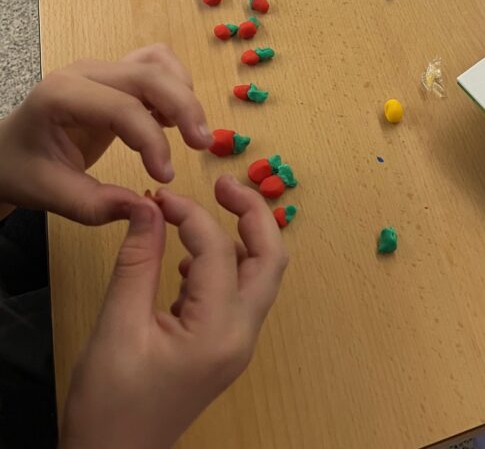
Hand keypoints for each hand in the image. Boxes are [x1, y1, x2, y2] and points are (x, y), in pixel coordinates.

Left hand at [0, 44, 211, 224]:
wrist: (7, 151)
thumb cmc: (23, 170)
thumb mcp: (49, 194)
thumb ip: (95, 205)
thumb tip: (147, 211)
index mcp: (61, 95)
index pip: (123, 108)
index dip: (152, 141)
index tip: (164, 176)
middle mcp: (85, 72)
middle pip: (149, 75)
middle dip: (184, 107)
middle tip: (202, 145)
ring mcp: (102, 68)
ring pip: (158, 63)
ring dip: (182, 93)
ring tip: (190, 133)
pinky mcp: (116, 74)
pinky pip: (155, 64)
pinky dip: (174, 85)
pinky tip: (174, 119)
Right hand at [60, 178, 287, 448]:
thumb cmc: (108, 404)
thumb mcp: (116, 326)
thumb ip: (138, 260)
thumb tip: (147, 206)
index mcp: (218, 331)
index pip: (218, 250)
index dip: (190, 213)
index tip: (157, 198)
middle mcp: (240, 335)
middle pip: (271, 259)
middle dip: (252, 214)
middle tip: (222, 183)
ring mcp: (236, 344)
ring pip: (259, 275)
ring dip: (241, 238)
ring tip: (201, 214)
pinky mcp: (223, 348)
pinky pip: (239, 294)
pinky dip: (225, 264)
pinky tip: (186, 261)